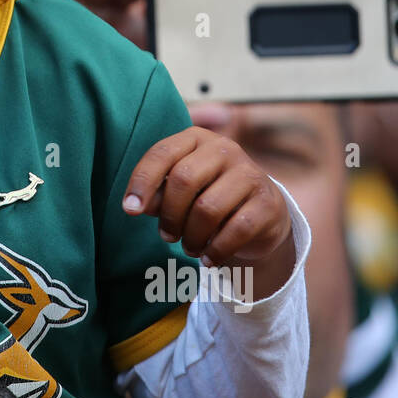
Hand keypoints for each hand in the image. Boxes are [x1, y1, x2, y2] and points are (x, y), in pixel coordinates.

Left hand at [122, 127, 295, 294]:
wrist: (260, 212)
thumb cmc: (207, 196)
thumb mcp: (180, 191)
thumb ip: (158, 193)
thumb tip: (139, 205)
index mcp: (196, 139)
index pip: (162, 153)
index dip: (142, 182)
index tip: (130, 210)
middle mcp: (225, 149)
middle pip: (184, 180)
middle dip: (169, 215)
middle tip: (167, 236)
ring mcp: (250, 174)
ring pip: (208, 208)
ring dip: (191, 236)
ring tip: (188, 247)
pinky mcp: (268, 202)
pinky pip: (236, 229)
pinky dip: (216, 249)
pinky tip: (208, 258)